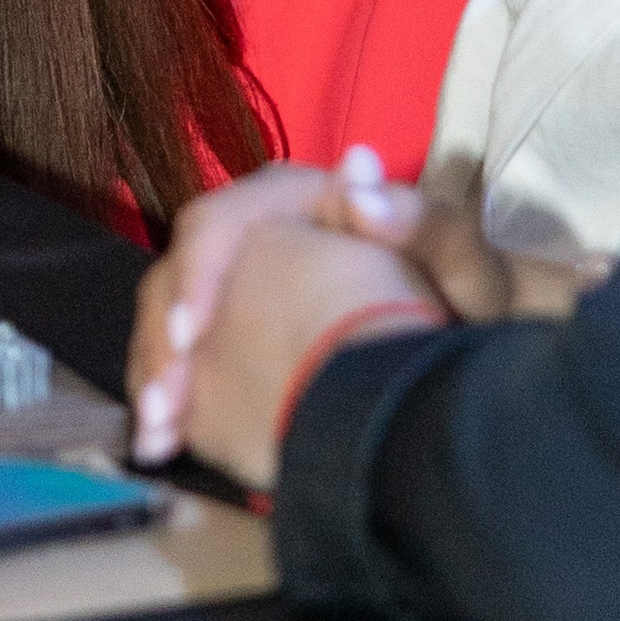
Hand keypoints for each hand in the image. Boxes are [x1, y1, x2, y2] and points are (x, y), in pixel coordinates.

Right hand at [159, 219, 442, 495]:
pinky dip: (163, 400)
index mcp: (292, 201)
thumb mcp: (461, 260)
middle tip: (164, 407)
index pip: (218, 223)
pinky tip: (160, 444)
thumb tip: (359, 177)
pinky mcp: (228, 334)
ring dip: (154, 378)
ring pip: (166, 322)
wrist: (465, 340)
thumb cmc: (465, 296)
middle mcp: (250, 235)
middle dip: (162, 343)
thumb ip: (420, 218)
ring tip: (157, 433)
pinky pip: (178, 361)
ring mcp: (232, 285)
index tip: (193, 337)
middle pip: (176, 276)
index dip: (195, 276)